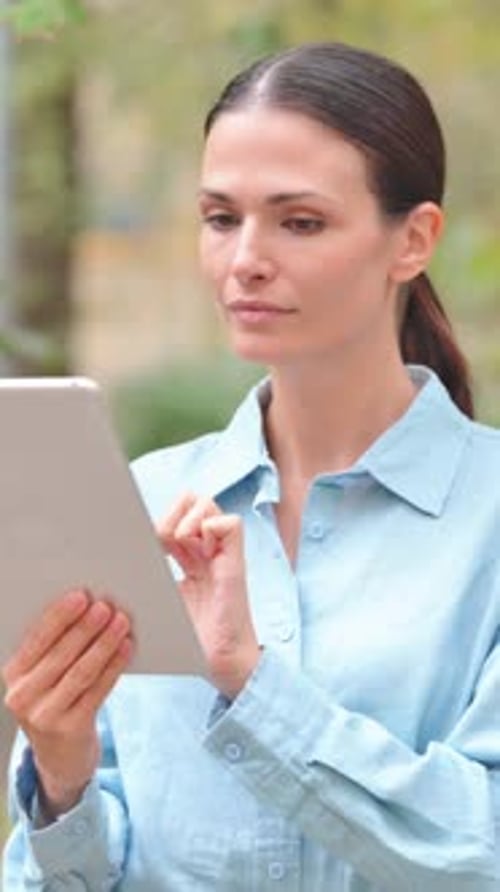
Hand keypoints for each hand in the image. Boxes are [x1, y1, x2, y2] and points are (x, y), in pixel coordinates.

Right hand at [1, 589, 132, 818]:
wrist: (59, 756)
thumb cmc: (55, 700)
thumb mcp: (42, 677)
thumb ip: (54, 648)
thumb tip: (86, 608)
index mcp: (12, 674)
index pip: (36, 640)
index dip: (59, 616)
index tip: (80, 595)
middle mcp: (22, 696)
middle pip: (60, 654)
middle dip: (85, 627)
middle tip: (105, 606)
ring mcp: (45, 716)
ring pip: (81, 671)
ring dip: (104, 643)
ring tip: (121, 622)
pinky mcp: (71, 728)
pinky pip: (97, 690)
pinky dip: (114, 666)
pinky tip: (126, 648)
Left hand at [158, 493, 259, 698]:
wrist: (220, 665)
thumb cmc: (190, 640)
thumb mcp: (159, 600)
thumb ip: (147, 577)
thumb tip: (109, 562)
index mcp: (189, 558)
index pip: (175, 515)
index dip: (158, 520)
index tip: (144, 541)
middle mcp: (207, 551)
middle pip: (191, 501)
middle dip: (171, 512)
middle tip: (160, 541)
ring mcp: (222, 555)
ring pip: (207, 504)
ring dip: (186, 519)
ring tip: (178, 544)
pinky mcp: (235, 563)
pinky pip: (230, 523)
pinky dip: (210, 528)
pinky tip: (198, 550)